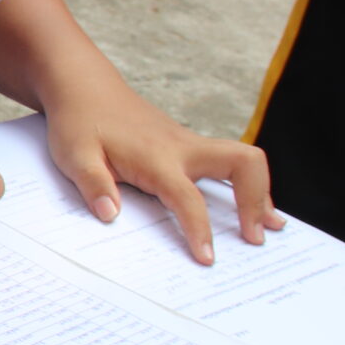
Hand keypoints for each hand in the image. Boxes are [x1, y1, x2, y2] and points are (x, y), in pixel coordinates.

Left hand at [43, 80, 281, 265]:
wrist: (84, 86)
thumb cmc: (79, 122)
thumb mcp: (74, 155)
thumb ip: (93, 184)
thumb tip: (111, 215)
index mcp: (156, 157)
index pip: (188, 198)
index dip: (200, 229)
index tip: (207, 258)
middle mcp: (182, 148)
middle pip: (243, 163)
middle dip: (257, 199)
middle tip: (257, 236)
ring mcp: (189, 144)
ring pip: (242, 160)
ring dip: (259, 191)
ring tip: (270, 226)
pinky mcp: (187, 145)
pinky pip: (227, 162)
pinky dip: (244, 184)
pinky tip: (249, 204)